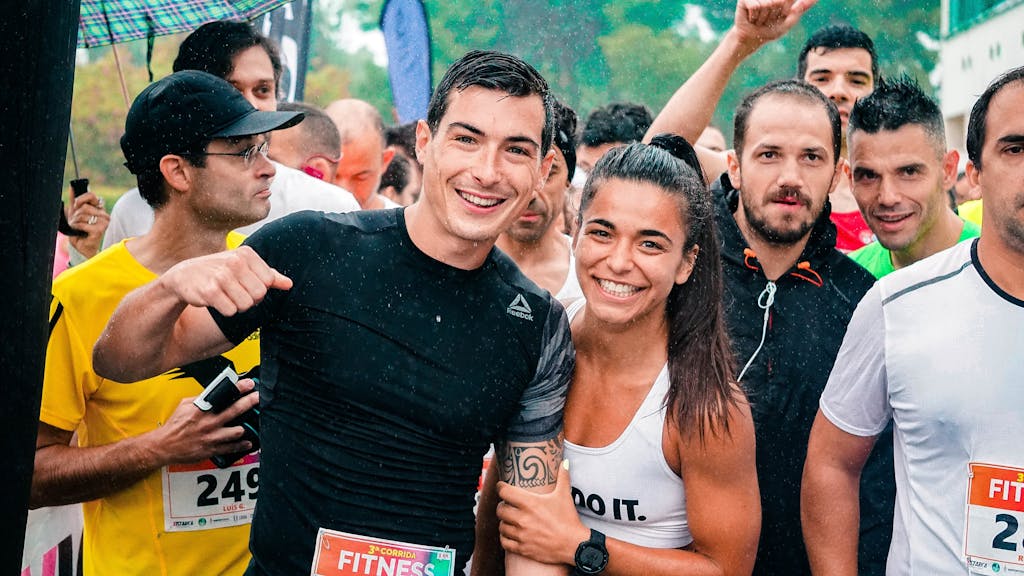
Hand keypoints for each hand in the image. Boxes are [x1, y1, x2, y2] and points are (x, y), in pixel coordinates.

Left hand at [66, 191, 108, 258]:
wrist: (82, 246)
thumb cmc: (80, 230)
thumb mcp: (76, 213)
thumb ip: (75, 200)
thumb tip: (72, 186)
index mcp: (100, 208)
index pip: (92, 196)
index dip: (81, 199)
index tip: (76, 205)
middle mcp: (104, 214)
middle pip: (85, 206)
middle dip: (76, 214)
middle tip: (76, 221)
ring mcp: (104, 222)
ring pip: (83, 215)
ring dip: (75, 222)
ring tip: (77, 228)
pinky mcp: (99, 230)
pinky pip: (82, 224)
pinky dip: (77, 227)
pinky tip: (79, 232)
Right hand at [147, 377, 259, 465]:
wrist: (164, 446)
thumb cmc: (175, 425)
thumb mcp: (184, 405)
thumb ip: (201, 398)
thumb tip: (214, 391)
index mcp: (201, 409)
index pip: (223, 395)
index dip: (239, 388)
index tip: (250, 384)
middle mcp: (208, 422)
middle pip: (235, 410)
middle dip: (250, 402)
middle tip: (259, 398)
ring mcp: (211, 437)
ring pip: (237, 430)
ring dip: (247, 426)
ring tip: (255, 422)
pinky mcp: (212, 449)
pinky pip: (232, 448)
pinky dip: (242, 445)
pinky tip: (249, 442)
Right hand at [160, 246, 292, 315]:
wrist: (184, 276)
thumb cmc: (219, 271)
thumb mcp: (244, 267)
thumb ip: (269, 275)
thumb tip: (289, 284)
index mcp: (246, 254)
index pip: (269, 282)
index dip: (259, 288)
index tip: (245, 284)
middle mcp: (235, 262)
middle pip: (259, 295)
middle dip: (249, 299)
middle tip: (234, 292)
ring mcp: (222, 276)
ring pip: (246, 305)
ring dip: (236, 306)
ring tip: (225, 295)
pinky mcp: (209, 291)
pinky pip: (231, 311)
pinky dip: (225, 310)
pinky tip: (215, 300)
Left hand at [497, 460, 588, 565]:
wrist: (574, 545)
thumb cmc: (568, 519)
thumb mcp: (565, 496)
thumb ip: (563, 477)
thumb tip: (564, 462)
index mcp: (530, 503)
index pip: (504, 492)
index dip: (501, 487)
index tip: (501, 486)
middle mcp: (523, 518)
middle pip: (500, 509)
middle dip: (502, 505)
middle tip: (507, 505)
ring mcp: (521, 535)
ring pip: (501, 526)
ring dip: (504, 522)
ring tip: (510, 520)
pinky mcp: (522, 548)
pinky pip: (504, 541)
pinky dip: (505, 537)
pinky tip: (510, 533)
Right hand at [733, 0, 816, 46]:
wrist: (750, 39)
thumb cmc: (768, 31)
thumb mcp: (787, 23)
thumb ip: (799, 10)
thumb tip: (811, 1)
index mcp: (783, 0)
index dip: (794, 0)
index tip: (802, 2)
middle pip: (779, 1)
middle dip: (774, 15)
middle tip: (768, 20)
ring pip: (767, 4)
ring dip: (763, 17)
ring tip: (759, 20)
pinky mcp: (745, 0)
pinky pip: (756, 6)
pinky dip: (754, 16)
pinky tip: (752, 18)